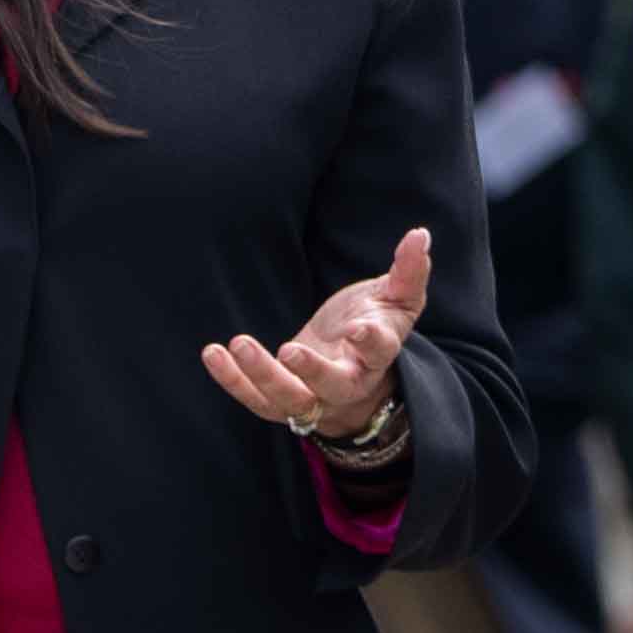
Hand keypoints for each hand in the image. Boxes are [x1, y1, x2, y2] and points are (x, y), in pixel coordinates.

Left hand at [205, 230, 437, 446]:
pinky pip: (255, 398)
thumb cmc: (376, 323)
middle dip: (311, 371)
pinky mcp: (281, 399)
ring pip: (289, 398)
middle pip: (332, 385)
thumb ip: (408, 270)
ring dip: (261, 375)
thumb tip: (421, 234)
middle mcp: (347, 381)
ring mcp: (312, 395)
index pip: (379, 351)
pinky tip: (212, 353)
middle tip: (289, 351)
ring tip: (237, 344)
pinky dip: (232, 380)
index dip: (371, 342)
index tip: (361, 330)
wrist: (354, 368)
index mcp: (378, 355)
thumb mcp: (396, 298)